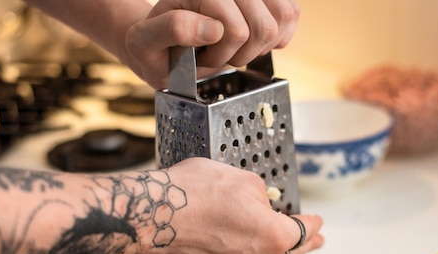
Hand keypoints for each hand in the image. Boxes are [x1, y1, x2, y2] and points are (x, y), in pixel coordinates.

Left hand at [125, 0, 299, 88]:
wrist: (165, 41)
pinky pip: (291, 12)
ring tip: (234, 48)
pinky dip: (278, 34)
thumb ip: (173, 28)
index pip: (236, 29)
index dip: (221, 53)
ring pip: (283, 16)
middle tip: (217, 54)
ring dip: (260, 45)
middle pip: (263, 26)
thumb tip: (214, 28)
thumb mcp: (145, 42)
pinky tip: (256, 41)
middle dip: (242, 52)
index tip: (200, 56)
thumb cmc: (154, 44)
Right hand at [137, 158, 323, 253]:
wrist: (150, 218)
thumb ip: (262, 197)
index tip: (316, 221)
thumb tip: (264, 206)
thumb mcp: (241, 179)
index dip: (311, 223)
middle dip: (308, 247)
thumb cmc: (192, 193)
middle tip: (318, 244)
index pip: (301, 229)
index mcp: (274, 235)